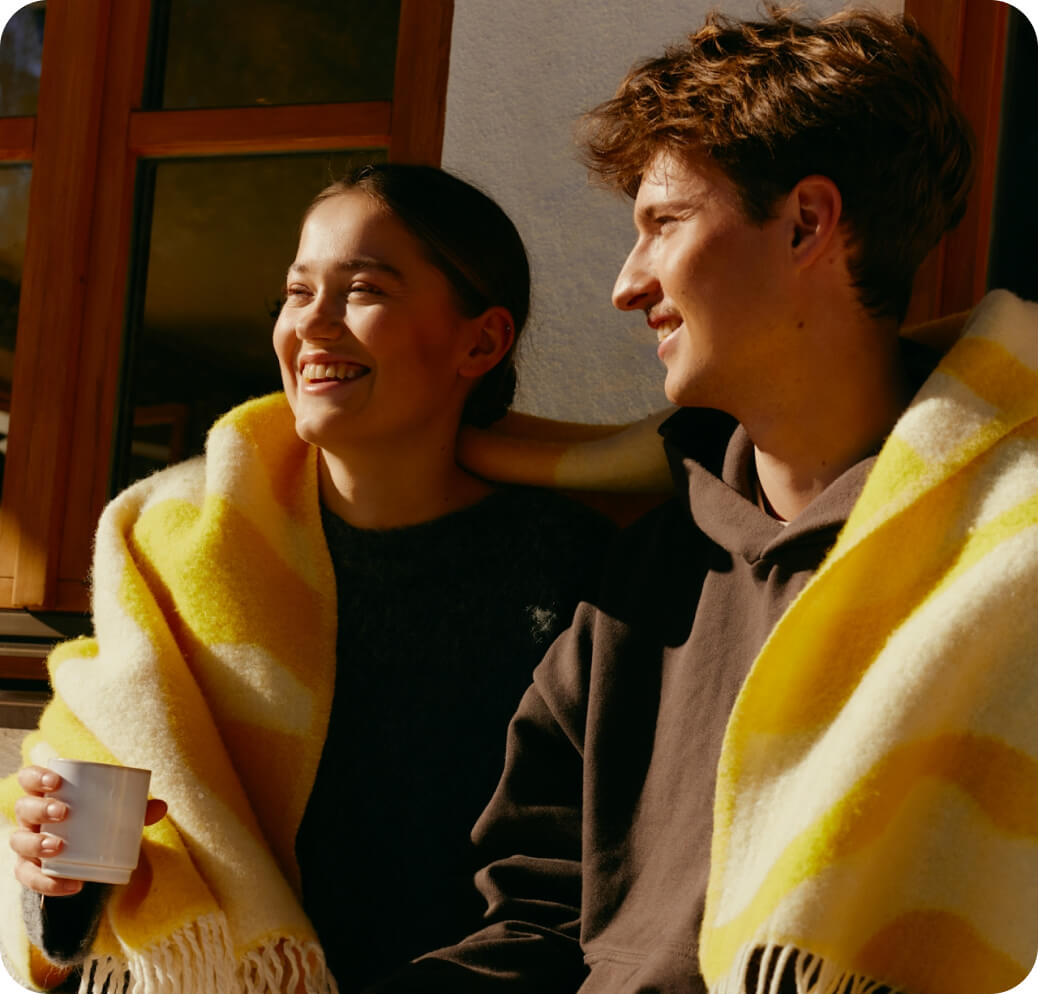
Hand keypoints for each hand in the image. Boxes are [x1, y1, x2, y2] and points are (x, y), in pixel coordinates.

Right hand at [10, 765, 167, 896]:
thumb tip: (162, 806)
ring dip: (36, 844)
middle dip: (39, 808)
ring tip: (58, 846)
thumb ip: (136, 809)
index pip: (29, 778)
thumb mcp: (112, 812)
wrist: (80, 855)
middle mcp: (30, 818)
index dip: (36, 777)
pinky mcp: (30, 870)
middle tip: (64, 812)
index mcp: (46, 794)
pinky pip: (30, 878)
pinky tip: (72, 884)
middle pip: (23, 808)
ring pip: (18, 842)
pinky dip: (48, 883)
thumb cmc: (94, 821)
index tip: (56, 781)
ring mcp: (27, 844)